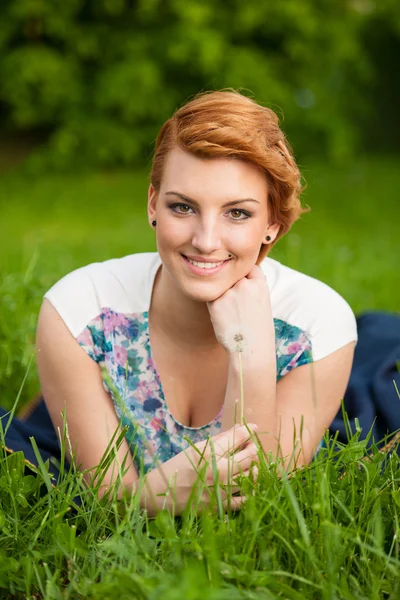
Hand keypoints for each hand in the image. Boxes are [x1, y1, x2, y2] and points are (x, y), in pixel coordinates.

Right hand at [136, 424, 258, 515]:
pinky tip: (250, 485)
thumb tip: (241, 428)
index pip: (237, 438)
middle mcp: (217, 471)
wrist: (160, 493)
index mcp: (209, 454)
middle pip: (248, 456)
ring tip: (251, 464)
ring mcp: (220, 491)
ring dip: (254, 468)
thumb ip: (220, 439)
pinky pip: (244, 500)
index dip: (248, 431)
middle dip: (253, 448)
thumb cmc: (177, 466)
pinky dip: (250, 491)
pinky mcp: (219, 507)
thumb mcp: (196, 448)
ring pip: (250, 477)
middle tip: (252, 446)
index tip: (253, 427)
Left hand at [206, 264, 272, 355]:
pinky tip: (225, 319)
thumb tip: (240, 277)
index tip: (245, 287)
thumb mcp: (262, 303)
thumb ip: (252, 287)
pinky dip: (215, 307)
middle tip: (237, 306)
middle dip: (232, 287)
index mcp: (259, 284)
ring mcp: (229, 293)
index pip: (248, 268)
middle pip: (232, 277)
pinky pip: (211, 298)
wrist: (251, 350)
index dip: (245, 276)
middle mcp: (244, 285)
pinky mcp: (215, 303)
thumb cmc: (258, 330)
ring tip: (232, 315)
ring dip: (223, 297)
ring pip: (221, 288)